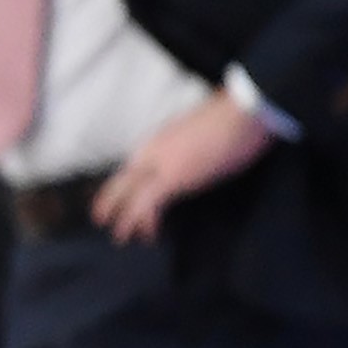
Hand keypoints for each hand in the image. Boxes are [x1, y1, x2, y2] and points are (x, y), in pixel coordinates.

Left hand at [94, 89, 274, 243]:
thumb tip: (193, 158)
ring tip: (122, 238)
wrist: (244, 109)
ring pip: (128, 198)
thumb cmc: (233, 118)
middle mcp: (151, 152)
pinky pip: (147, 205)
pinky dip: (141, 222)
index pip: (130, 167)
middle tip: (103, 221)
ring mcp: (159, 164)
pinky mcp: (173, 178)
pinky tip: (147, 235)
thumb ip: (186, 147)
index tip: (115, 199)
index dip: (119, 186)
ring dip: (124, 221)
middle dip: (109, 204)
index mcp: (157, 141)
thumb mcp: (199, 133)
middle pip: (120, 183)